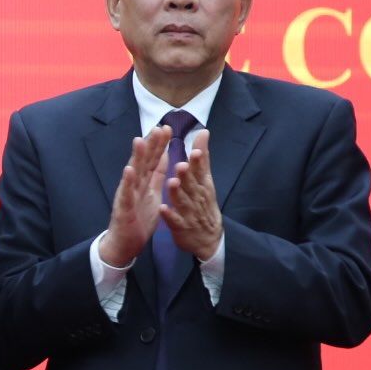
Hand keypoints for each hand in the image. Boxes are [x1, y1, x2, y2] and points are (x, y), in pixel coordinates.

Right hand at [99, 126, 172, 267]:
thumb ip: (156, 174)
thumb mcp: (152, 193)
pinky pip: (126, 194)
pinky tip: (129, 171)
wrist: (125, 243)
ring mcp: (127, 195)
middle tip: (158, 128)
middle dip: (150, 145)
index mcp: (144, 182)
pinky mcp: (123, 208)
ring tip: (139, 141)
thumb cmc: (138, 219)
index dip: (159, 144)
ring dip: (135, 157)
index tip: (167, 128)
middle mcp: (134, 184)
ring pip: (133, 173)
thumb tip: (164, 155)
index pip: (152, 159)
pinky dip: (127, 182)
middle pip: (143, 161)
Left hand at [162, 129, 222, 260]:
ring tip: (171, 182)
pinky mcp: (180, 226)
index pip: (201, 171)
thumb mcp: (205, 180)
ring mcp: (188, 212)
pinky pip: (174, 220)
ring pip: (182, 201)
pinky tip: (162, 208)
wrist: (208, 237)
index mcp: (202, 184)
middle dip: (187, 175)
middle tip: (181, 164)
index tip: (196, 150)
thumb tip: (203, 131)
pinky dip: (168, 215)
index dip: (199, 161)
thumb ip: (202, 157)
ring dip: (177, 192)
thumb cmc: (204, 203)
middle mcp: (196, 197)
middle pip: (191, 185)